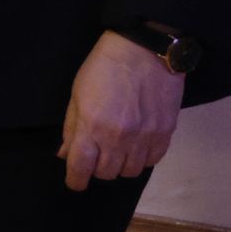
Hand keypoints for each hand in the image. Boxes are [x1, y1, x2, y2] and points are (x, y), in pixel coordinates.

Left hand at [57, 29, 185, 189]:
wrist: (144, 50)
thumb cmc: (103, 66)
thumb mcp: (77, 93)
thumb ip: (71, 127)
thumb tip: (65, 154)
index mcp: (92, 126)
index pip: (81, 167)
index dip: (75, 180)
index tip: (75, 181)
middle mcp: (118, 138)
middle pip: (106, 173)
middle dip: (96, 168)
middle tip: (96, 154)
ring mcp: (144, 138)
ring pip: (130, 172)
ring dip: (120, 165)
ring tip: (117, 149)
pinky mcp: (165, 134)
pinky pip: (152, 162)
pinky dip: (142, 158)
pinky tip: (136, 145)